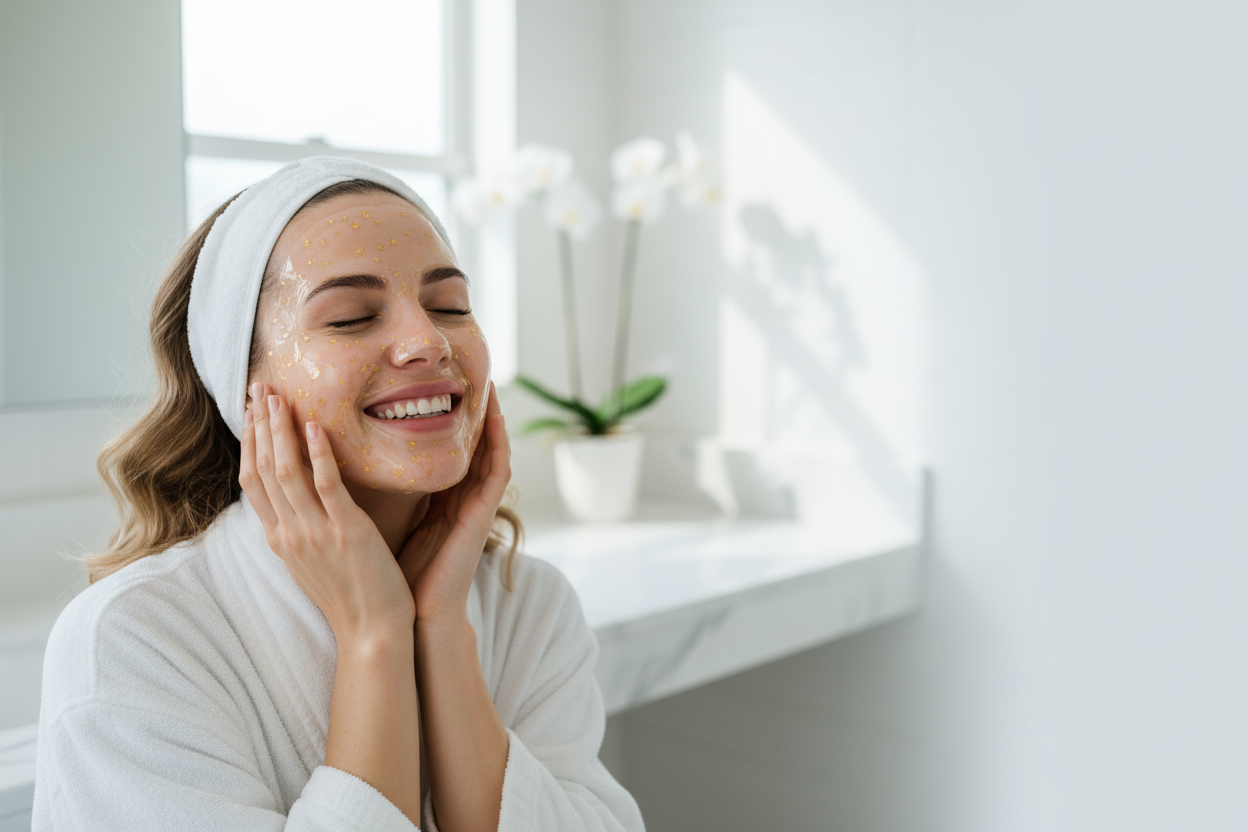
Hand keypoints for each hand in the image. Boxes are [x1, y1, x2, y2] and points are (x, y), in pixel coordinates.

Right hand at [239, 382, 415, 643]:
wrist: (372, 633)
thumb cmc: (351, 596)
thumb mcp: (314, 560)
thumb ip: (303, 528)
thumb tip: (298, 500)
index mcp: (281, 539)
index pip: (253, 482)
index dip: (249, 444)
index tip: (250, 412)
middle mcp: (290, 533)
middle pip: (262, 470)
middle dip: (258, 426)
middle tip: (258, 388)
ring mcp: (315, 533)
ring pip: (286, 472)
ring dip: (279, 431)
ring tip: (278, 397)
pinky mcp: (345, 533)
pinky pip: (326, 486)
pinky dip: (317, 454)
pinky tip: (315, 426)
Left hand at [397, 383, 510, 627]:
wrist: (414, 617)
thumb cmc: (396, 578)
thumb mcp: (383, 526)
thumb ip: (377, 498)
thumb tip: (342, 468)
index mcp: (435, 500)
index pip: (440, 448)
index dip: (439, 417)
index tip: (431, 385)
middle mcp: (458, 498)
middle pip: (467, 443)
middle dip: (466, 409)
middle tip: (465, 370)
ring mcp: (474, 506)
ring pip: (488, 450)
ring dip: (490, 417)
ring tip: (487, 382)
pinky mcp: (482, 515)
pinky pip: (497, 471)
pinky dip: (499, 443)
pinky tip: (495, 417)